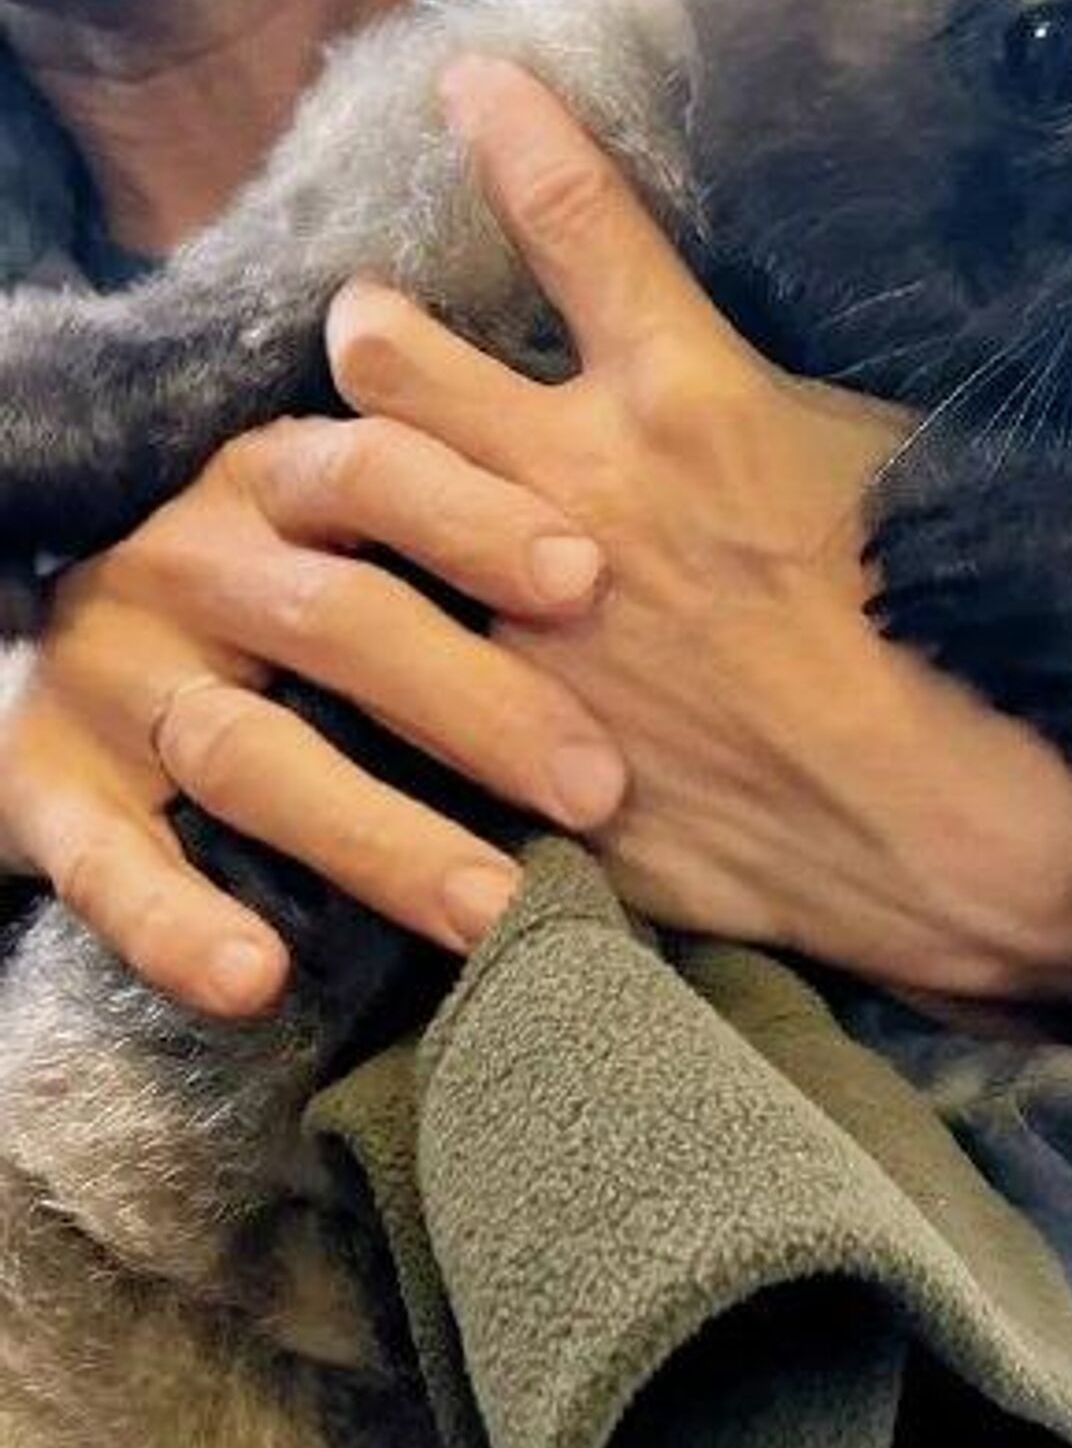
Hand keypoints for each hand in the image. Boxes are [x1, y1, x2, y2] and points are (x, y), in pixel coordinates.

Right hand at [0, 413, 629, 1016]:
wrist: (54, 647)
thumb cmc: (270, 585)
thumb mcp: (339, 518)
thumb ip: (457, 508)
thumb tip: (637, 533)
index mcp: (271, 479)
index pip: (375, 468)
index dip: (478, 517)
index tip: (588, 577)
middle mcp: (186, 564)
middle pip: (337, 621)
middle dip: (478, 704)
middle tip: (599, 788)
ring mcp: (115, 683)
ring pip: (252, 757)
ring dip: (378, 837)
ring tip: (491, 907)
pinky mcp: (48, 792)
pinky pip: (110, 869)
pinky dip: (176, 927)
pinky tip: (255, 979)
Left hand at [329, 56, 1071, 1012]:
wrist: (942, 830)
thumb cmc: (954, 630)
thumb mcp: (896, 458)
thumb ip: (789, 385)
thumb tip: (751, 332)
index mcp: (691, 401)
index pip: (573, 218)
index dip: (508, 129)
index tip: (468, 83)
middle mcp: (581, 492)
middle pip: (397, 355)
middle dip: (370, 328)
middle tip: (373, 328)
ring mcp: (523, 621)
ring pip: (364, 498)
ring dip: (350, 466)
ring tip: (351, 464)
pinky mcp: (507, 733)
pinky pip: (387, 664)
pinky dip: (380, 637)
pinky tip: (378, 634)